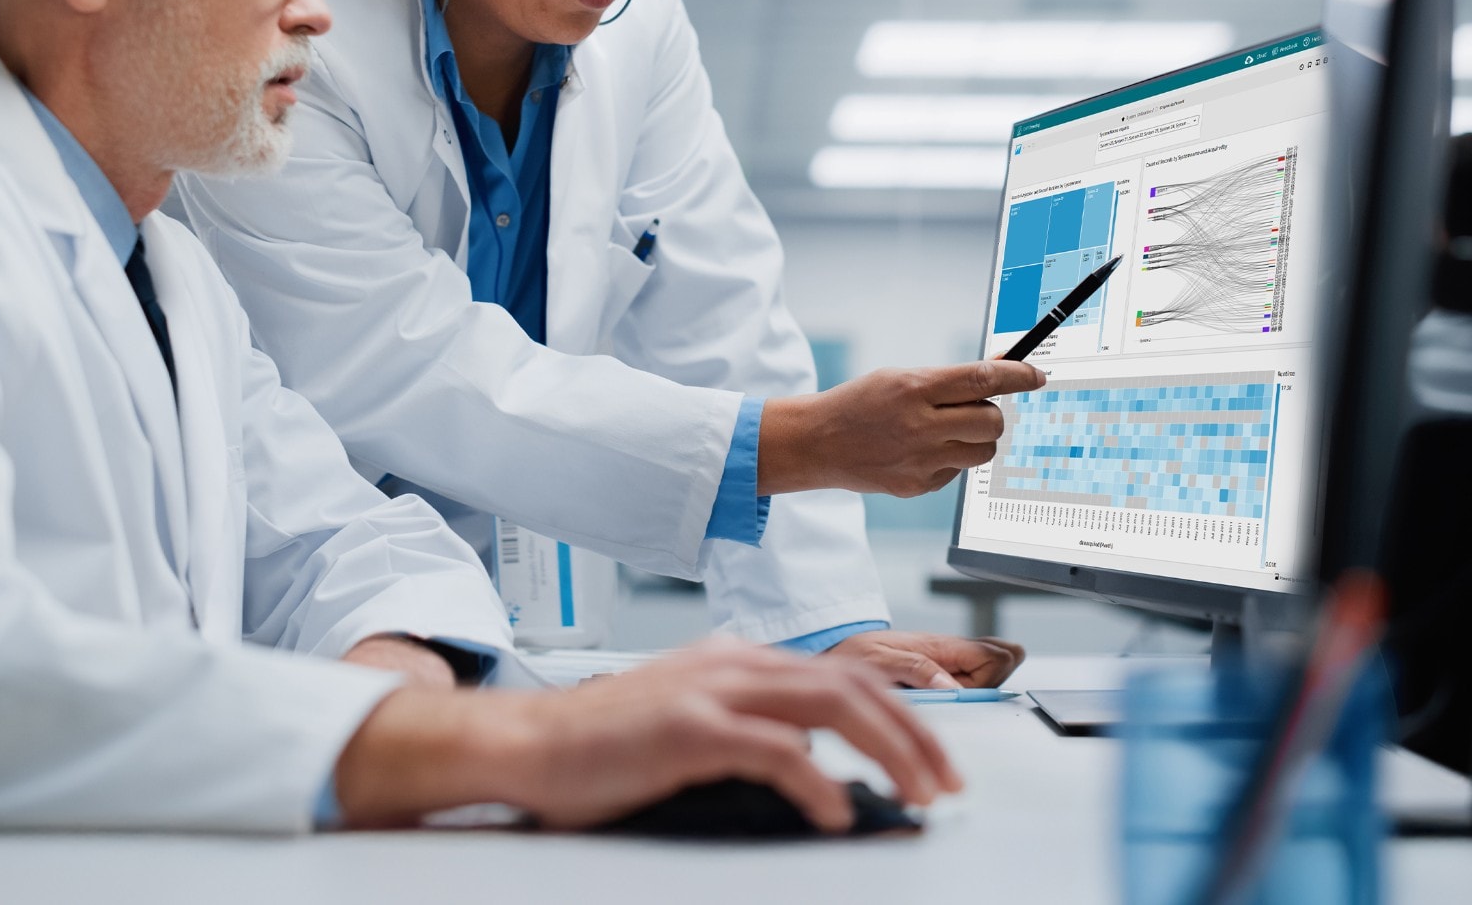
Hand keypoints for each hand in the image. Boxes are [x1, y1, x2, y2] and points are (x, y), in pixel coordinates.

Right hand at [333, 640, 960, 831]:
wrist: (525, 743)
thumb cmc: (600, 747)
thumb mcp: (691, 726)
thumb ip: (751, 732)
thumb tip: (817, 768)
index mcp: (737, 659)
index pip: (843, 672)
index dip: (901, 711)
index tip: (936, 754)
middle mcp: (732, 661)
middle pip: (853, 683)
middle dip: (914, 733)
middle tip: (947, 783)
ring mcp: (711, 688)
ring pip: (830, 704)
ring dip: (887, 749)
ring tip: (915, 793)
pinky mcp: (689, 726)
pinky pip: (776, 749)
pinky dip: (817, 781)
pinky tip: (836, 812)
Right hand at [758, 360, 1045, 496]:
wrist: (817, 443)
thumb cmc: (860, 404)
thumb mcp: (899, 378)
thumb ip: (946, 380)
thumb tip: (998, 373)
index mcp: (915, 388)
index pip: (983, 379)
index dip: (1018, 376)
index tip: (1036, 376)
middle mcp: (920, 425)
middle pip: (991, 421)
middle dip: (993, 413)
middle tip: (975, 408)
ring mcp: (920, 460)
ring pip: (983, 452)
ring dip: (978, 439)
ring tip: (951, 431)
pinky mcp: (917, 486)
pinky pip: (957, 472)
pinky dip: (950, 459)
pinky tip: (922, 451)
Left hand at [824, 631, 1025, 690]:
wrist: (836, 654)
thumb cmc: (853, 653)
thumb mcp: (878, 661)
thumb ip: (916, 669)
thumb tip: (954, 687)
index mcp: (941, 646)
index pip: (997, 655)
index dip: (992, 676)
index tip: (966, 693)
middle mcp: (951, 654)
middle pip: (1002, 666)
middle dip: (989, 686)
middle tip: (954, 696)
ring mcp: (949, 665)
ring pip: (991, 677)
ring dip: (976, 693)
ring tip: (940, 698)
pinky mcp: (941, 676)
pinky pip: (973, 684)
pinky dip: (965, 694)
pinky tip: (942, 701)